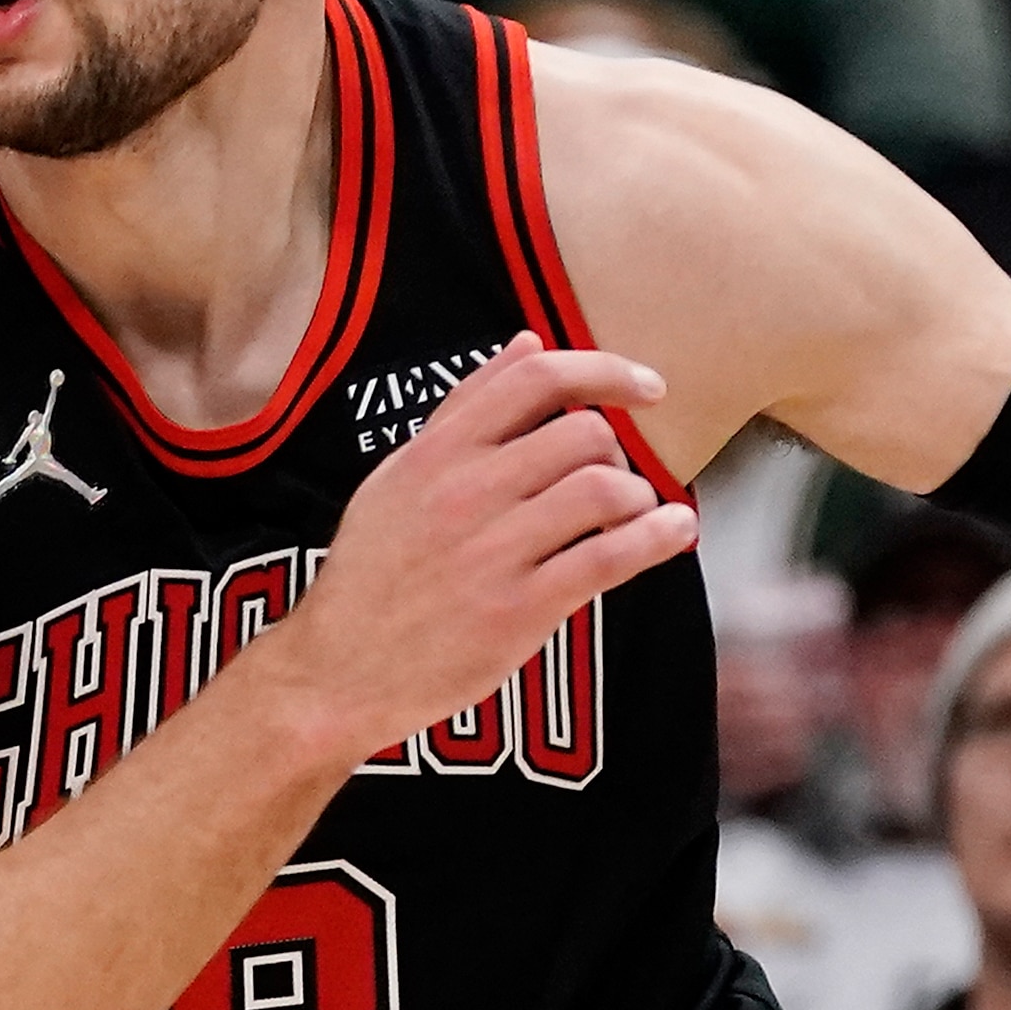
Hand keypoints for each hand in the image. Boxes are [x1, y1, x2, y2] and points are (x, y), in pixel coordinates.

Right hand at [257, 334, 698, 768]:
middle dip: (617, 454)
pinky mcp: (518, 610)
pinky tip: (673, 533)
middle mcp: (463, 492)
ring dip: (637, 499)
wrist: (337, 670)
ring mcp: (491, 551)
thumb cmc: (375, 573)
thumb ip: (465, 406)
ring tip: (633, 517)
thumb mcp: (401, 475)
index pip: (536, 377)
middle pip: (583, 433)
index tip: (647, 387)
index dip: (606, 371)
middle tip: (614, 484)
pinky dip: (657, 538)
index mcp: (435, 452)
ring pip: (602, 489)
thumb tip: (527, 340)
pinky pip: (609, 558)